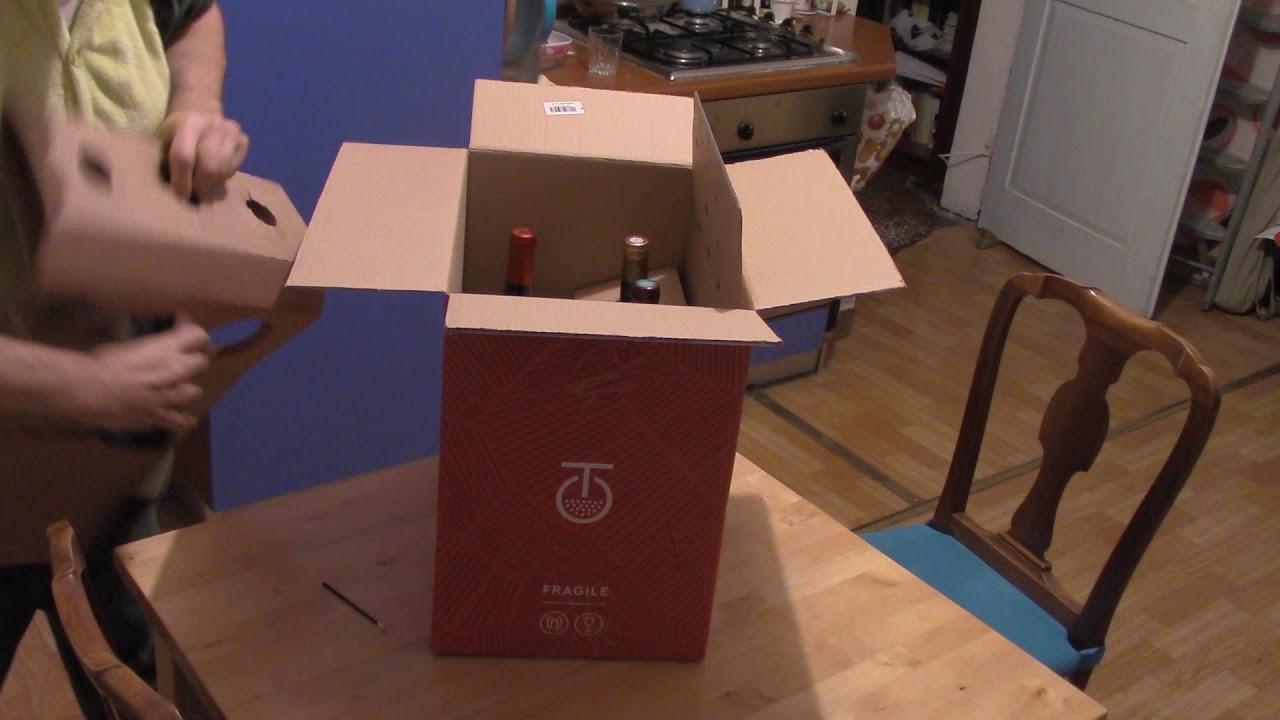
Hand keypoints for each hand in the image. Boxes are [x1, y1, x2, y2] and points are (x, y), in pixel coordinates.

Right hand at [71, 318, 212, 431]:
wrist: (90, 390)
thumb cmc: (102, 361)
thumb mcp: (128, 344)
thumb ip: (149, 344)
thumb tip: (153, 343)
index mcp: (167, 347)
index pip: (198, 335)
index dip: (193, 333)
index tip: (185, 329)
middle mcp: (176, 369)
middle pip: (202, 362)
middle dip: (193, 360)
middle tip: (180, 360)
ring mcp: (171, 395)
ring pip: (195, 391)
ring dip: (186, 388)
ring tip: (174, 388)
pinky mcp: (161, 416)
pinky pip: (180, 421)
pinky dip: (182, 419)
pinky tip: (182, 418)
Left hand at [158, 110, 248, 200]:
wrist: (198, 111)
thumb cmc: (174, 132)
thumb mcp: (161, 140)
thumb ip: (164, 160)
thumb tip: (170, 193)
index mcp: (189, 122)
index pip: (184, 157)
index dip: (181, 181)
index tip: (179, 196)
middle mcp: (214, 124)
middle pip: (209, 167)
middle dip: (199, 186)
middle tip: (192, 193)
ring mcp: (233, 132)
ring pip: (223, 171)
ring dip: (210, 183)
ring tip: (200, 183)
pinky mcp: (244, 140)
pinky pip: (233, 170)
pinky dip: (221, 177)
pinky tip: (212, 172)